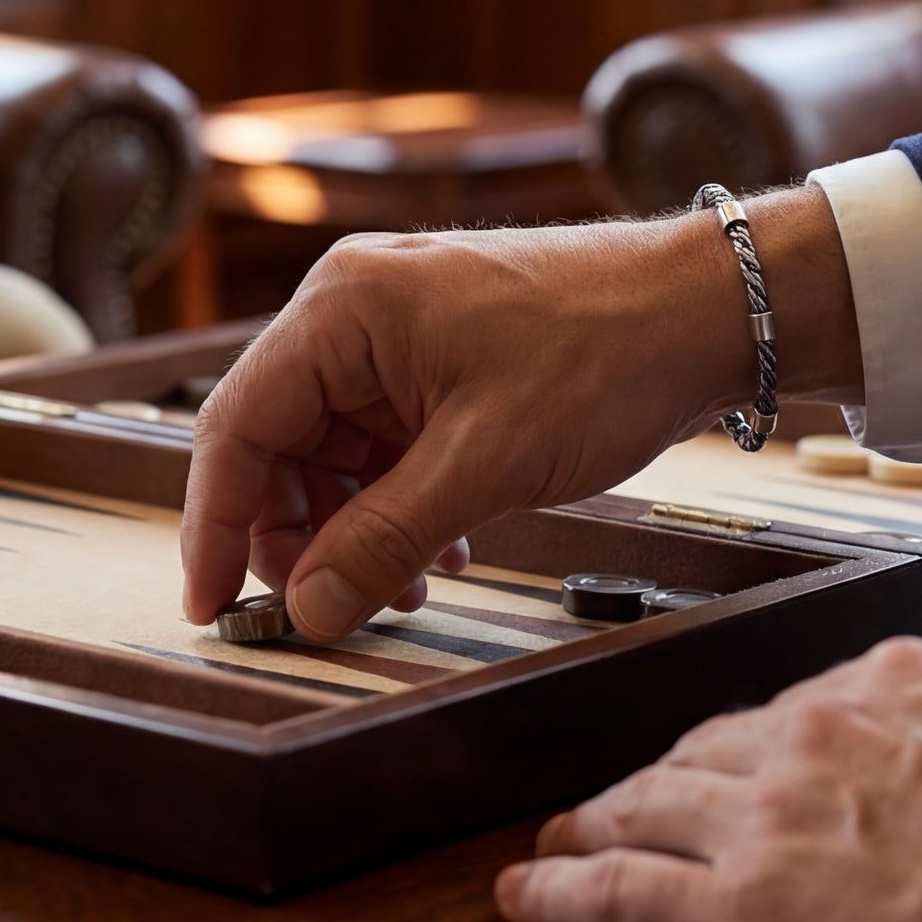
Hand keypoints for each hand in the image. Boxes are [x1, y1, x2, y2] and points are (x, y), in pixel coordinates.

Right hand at [181, 191, 860, 641]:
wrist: (709, 311)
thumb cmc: (607, 351)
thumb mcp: (487, 462)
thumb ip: (385, 540)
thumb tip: (309, 611)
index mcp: (343, 309)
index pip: (235, 424)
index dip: (215, 524)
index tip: (212, 605)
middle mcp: (355, 313)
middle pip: (277, 444)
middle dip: (298, 536)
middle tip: (329, 609)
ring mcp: (398, 338)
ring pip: (333, 455)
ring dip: (356, 531)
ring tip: (406, 593)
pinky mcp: (439, 364)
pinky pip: (385, 448)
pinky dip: (399, 508)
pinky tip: (443, 557)